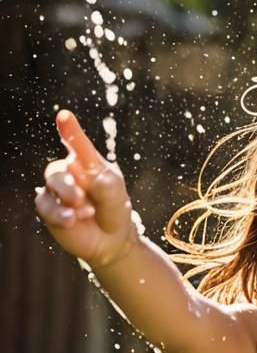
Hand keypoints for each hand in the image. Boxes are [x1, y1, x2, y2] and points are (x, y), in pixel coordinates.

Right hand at [35, 111, 137, 266]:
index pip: (76, 143)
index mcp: (87, 162)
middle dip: (68, 185)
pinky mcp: (49, 208)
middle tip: (81, 199)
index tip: (65, 116)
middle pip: (57, 169)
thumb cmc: (114, 207)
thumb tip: (76, 173)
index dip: (70, 130)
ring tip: (85, 212)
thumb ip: (97, 177)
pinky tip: (72, 220)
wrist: (111, 237)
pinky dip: (60, 213)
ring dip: (68, 199)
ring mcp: (56, 191)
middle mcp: (69, 173)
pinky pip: (45, 206)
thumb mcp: (112, 189)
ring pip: (50, 186)